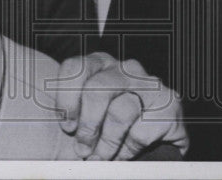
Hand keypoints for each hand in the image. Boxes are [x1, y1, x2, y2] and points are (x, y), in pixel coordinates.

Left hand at [51, 52, 187, 159]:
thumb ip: (73, 113)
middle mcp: (126, 68)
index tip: (67, 126)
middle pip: (97, 89)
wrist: (160, 138)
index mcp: (101, 64)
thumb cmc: (113, 125)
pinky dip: (127, 151)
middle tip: (82, 148)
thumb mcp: (89, 114)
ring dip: (106, 143)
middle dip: (87, 125)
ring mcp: (150, 84)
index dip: (67, 99)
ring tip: (101, 157)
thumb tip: (52, 133)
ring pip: (119, 112)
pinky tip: (124, 155)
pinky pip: (140, 132)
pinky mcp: (169, 104)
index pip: (75, 68)